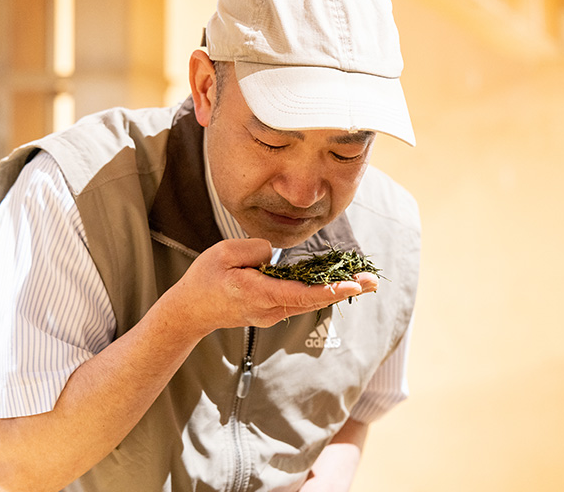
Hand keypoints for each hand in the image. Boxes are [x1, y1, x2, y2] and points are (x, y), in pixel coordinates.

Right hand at [160, 238, 377, 336]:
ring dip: (337, 291)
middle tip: (372, 281)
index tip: (352, 285)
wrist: (191, 311)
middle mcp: (269, 309)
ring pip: (310, 303)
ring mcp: (272, 313)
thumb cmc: (205, 280)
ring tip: (364, 281)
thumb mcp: (223, 254)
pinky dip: (321, 292)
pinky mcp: (272, 311)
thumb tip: (276, 255)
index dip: (328, 289)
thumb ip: (254, 250)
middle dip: (344, 290)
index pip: (300, 293)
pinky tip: (338, 283)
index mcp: (258, 293)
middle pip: (313, 301)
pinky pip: (300, 301)